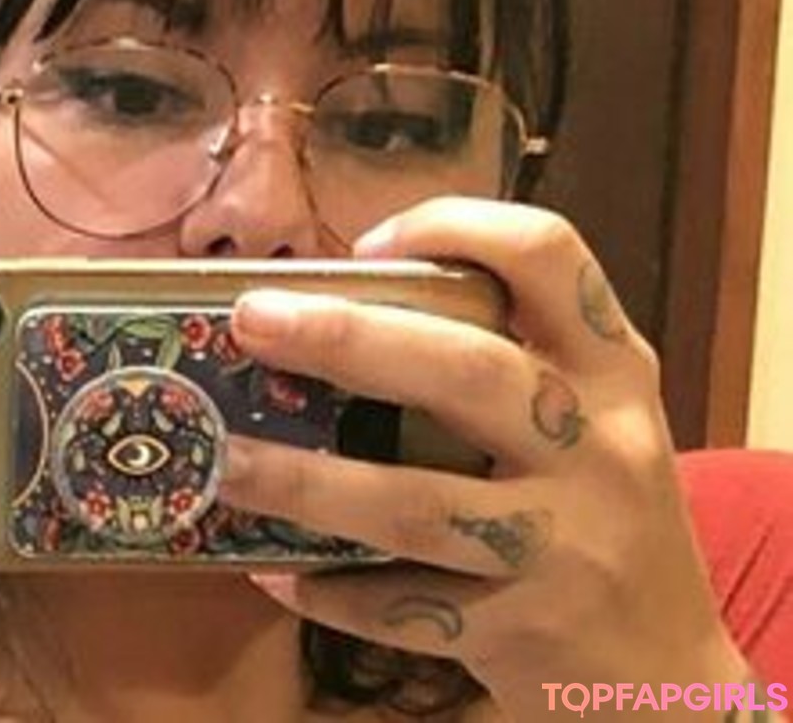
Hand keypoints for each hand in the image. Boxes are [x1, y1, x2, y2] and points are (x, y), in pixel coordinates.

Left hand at [220, 197, 752, 720]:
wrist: (665, 665)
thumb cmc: (602, 507)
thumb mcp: (586, 412)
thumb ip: (503, 356)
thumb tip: (341, 312)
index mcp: (610, 366)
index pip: (547, 253)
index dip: (453, 227)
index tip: (369, 246)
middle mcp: (597, 443)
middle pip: (464, 370)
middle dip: (345, 338)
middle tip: (252, 319)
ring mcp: (564, 543)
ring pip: (415, 504)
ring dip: (305, 482)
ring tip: (226, 461)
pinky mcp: (522, 629)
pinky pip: (404, 606)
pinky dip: (330, 589)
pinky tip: (272, 569)